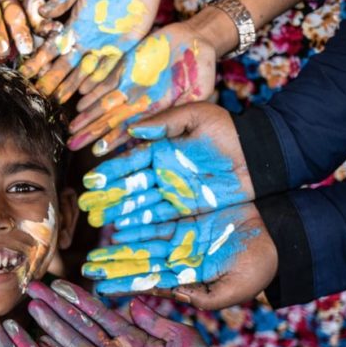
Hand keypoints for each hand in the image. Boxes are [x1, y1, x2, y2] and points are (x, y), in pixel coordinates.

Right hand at [21, 0, 161, 103]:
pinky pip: (108, 69)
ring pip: (84, 72)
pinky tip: (85, 92)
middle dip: (52, 80)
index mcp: (74, 26)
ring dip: (71, 86)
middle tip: (38, 96)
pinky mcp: (122, 49)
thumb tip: (42, 12)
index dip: (39, 61)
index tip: (25, 74)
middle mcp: (86, 41)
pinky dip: (97, 81)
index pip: (52, 48)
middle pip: (66, 66)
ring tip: (58, 100)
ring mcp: (104, 47)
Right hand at [28, 279, 227, 346]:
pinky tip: (45, 346)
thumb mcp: (178, 336)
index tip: (56, 284)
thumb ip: (154, 320)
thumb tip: (133, 301)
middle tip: (33, 291)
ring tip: (33, 311)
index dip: (77, 299)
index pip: (97, 315)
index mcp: (132, 339)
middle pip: (79, 327)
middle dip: (56, 309)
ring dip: (54, 329)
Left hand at [68, 21, 215, 154]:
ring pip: (103, 102)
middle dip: (92, 132)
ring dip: (87, 115)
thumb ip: (179, 110)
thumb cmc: (200, 68)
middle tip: (72, 144)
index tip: (97, 152)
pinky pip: (105, 80)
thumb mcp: (197, 92)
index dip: (114, 140)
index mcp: (155, 111)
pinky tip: (79, 101)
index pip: (130, 129)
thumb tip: (159, 129)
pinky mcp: (124, 67)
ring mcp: (129, 84)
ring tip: (72, 128)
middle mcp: (138, 101)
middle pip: (110, 119)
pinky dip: (92, 89)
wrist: (195, 39)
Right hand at [78, 102, 253, 227]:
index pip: (130, 162)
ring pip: (140, 203)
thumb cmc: (229, 130)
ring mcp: (173, 191)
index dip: (110, 172)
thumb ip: (164, 123)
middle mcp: (162, 171)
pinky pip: (159, 216)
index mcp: (161, 148)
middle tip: (86, 207)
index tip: (90, 181)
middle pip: (129, 186)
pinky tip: (123, 230)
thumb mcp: (197, 116)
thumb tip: (132, 129)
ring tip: (98, 222)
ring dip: (119, 213)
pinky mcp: (186, 207)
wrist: (259, 155)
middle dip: (108, 197)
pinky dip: (142, 224)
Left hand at [81, 203, 277, 306]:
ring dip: (119, 241)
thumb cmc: (262, 265)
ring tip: (95, 242)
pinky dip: (138, 217)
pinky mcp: (188, 211)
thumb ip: (201, 298)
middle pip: (139, 259)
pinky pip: (158, 214)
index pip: (149, 281)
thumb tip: (169, 300)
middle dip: (113, 263)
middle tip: (86, 267)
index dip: (124, 284)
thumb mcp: (233, 289)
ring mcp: (183, 234)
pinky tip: (117, 220)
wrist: (285, 233)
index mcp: (188, 276)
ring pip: (144, 237)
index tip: (99, 287)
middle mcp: (180, 256)